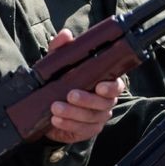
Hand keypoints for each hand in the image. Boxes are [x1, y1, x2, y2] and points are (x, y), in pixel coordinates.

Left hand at [45, 29, 121, 143]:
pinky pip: (82, 129)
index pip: (116, 86)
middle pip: (103, 103)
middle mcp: (105, 102)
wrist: (47, 108)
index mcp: (104, 83)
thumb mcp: (59, 64)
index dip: (111, 87)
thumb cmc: (61, 81)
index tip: (99, 86)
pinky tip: (56, 120)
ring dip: (73, 113)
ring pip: (91, 117)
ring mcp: (97, 118)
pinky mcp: (87, 130)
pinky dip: (68, 124)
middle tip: (70, 95)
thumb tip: (66, 34)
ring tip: (55, 108)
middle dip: (87, 100)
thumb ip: (63, 49)